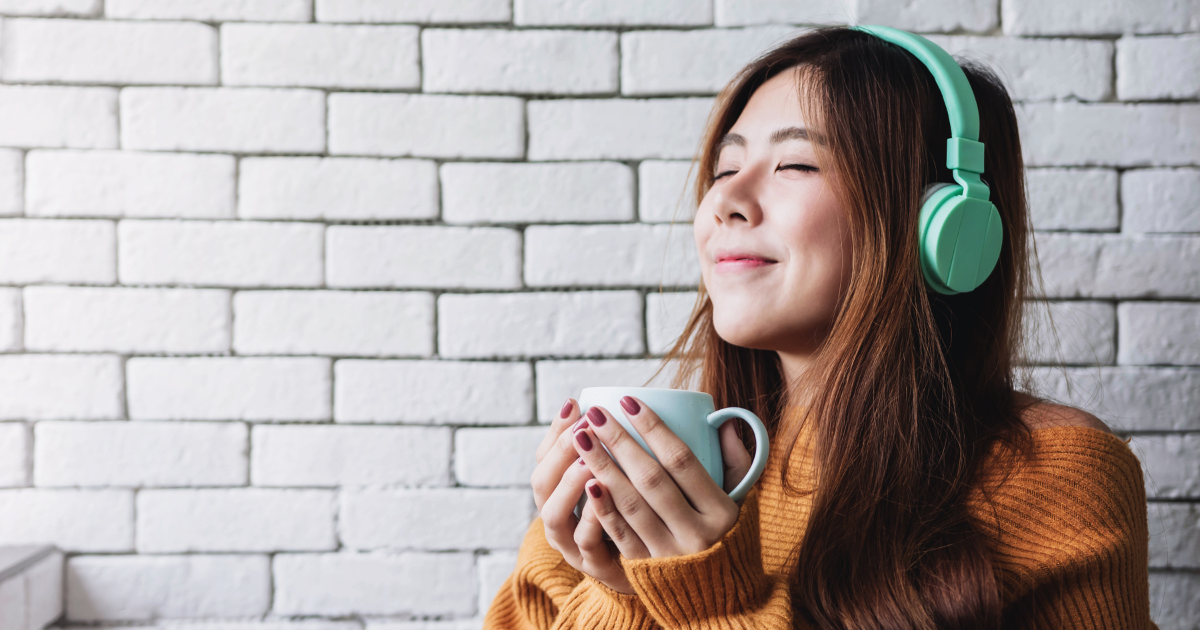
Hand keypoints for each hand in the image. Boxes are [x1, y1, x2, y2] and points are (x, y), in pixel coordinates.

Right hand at [531, 398, 633, 592]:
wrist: (654, 574)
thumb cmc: (638, 518)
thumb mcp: (625, 481)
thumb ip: (621, 451)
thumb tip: (627, 402)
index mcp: (559, 492)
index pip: (544, 457)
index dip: (556, 430)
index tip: (575, 404)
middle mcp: (557, 517)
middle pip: (541, 482)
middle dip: (560, 451)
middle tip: (585, 428)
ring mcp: (570, 544)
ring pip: (553, 513)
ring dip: (569, 483)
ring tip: (588, 461)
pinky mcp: (593, 565)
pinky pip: (585, 542)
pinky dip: (590, 520)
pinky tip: (603, 498)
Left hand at [571, 397, 753, 559]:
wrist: (720, 599)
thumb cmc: (729, 536)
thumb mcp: (743, 501)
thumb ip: (738, 461)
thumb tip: (722, 420)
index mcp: (721, 511)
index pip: (682, 461)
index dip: (653, 428)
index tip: (628, 401)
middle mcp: (696, 534)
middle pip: (651, 479)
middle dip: (619, 442)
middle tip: (595, 414)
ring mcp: (669, 554)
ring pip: (631, 505)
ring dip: (602, 468)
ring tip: (581, 438)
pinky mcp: (645, 570)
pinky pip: (620, 535)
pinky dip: (602, 508)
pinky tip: (586, 482)